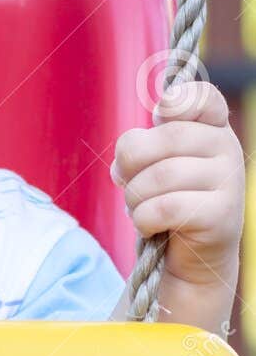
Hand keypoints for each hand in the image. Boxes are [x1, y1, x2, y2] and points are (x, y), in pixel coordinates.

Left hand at [110, 78, 243, 315]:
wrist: (191, 258)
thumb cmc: (166, 204)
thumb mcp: (151, 167)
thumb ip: (139, 149)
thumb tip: (125, 159)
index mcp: (212, 128)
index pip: (201, 97)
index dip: (173, 104)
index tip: (158, 120)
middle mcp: (228, 148)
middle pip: (164, 138)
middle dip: (131, 165)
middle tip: (128, 184)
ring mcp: (230, 181)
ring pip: (161, 176)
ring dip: (134, 197)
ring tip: (139, 209)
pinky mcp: (222, 214)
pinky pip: (166, 207)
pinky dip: (144, 220)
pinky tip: (149, 226)